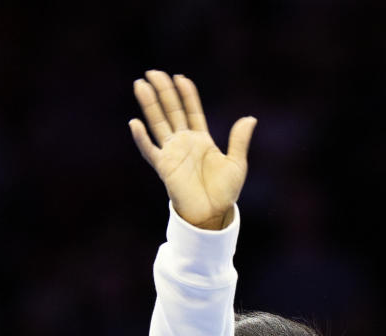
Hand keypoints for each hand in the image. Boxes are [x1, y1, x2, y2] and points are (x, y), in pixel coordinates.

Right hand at [129, 70, 256, 229]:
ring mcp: (172, 153)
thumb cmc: (225, 191)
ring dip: (149, 105)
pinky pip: (150, 150)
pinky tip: (134, 123)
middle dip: (163, 91)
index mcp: (201, 139)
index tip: (180, 77)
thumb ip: (239, 140)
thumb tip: (250, 118)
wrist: (213, 214)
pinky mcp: (164, 167)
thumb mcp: (237, 164)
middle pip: (171, 110)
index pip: (191, 110)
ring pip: (158, 123)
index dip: (186, 94)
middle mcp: (184, 142)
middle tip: (153, 72)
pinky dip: (141, 138)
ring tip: (140, 84)